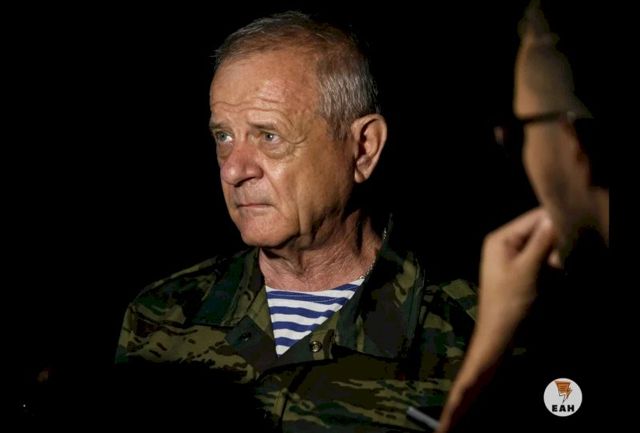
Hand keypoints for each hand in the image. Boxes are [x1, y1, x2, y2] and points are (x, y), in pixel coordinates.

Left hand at [437, 207, 555, 432]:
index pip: (533, 217)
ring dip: (555, 254)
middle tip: (566, 252)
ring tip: (558, 266)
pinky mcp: (521, 271)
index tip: (576, 223)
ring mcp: (513, 257)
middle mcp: (505, 243)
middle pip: (538, 230)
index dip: (554, 219)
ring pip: (543, 246)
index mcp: (501, 238)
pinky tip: (556, 273)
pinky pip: (541, 260)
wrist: (498, 334)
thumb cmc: (508, 302)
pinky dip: (551, 265)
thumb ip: (541, 243)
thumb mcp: (527, 270)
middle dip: (556, 239)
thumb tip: (553, 217)